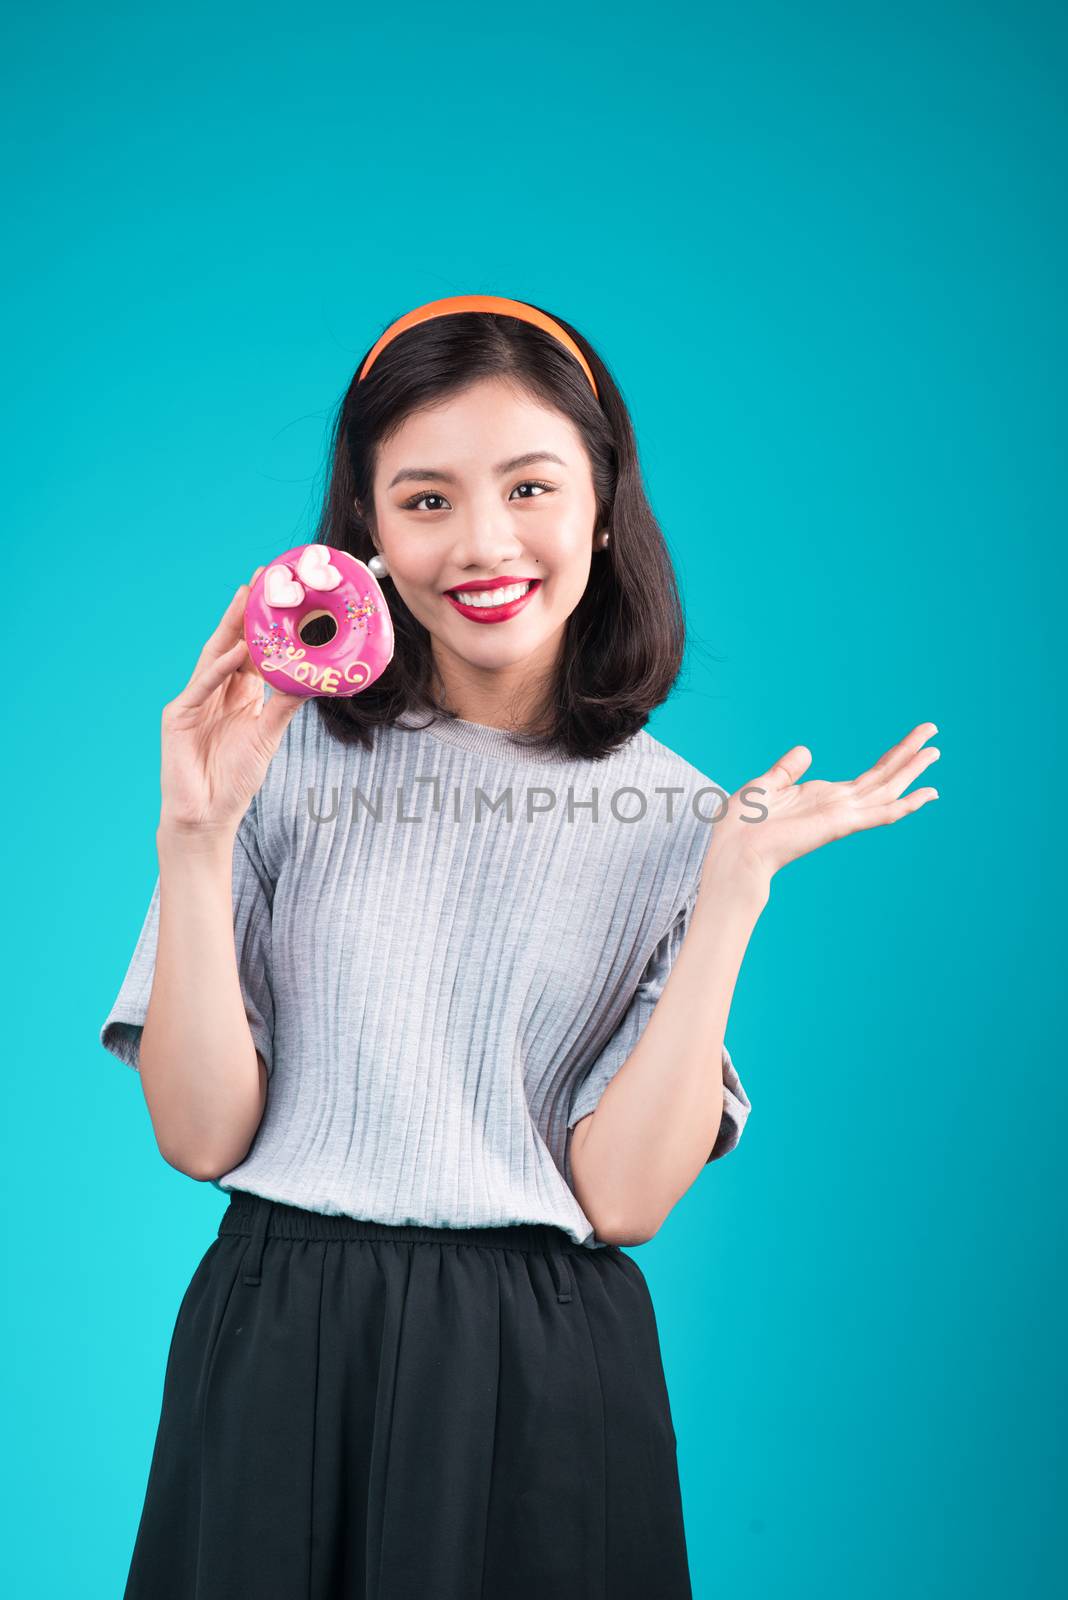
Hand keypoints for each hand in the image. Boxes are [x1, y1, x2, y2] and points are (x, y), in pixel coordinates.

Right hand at [158, 566, 304, 835]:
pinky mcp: (179, 716)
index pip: (252, 650)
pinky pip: (202, 686)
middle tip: (263, 579)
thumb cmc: (236, 778)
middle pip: (231, 643)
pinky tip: (235, 653)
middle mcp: (215, 689)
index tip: (283, 596)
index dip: (265, 624)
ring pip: (215, 657)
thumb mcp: (268, 735)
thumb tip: (316, 678)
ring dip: (231, 629)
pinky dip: (219, 669)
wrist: (207, 814)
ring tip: (248, 600)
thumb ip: (285, 705)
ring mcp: (194, 700)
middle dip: (245, 612)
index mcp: (238, 693)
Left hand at [704, 722, 940, 889]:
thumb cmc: (742, 826)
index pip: (868, 775)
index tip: (913, 741)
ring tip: (935, 752)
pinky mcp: (840, 825)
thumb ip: (787, 770)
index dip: (892, 757)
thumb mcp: (765, 785)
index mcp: (823, 796)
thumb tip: (805, 751)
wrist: (732, 852)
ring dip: (912, 770)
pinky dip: (904, 805)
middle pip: (884, 777)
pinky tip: (926, 794)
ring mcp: (841, 816)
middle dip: (909, 755)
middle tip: (934, 733)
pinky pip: (879, 814)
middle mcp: (838, 805)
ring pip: (887, 790)